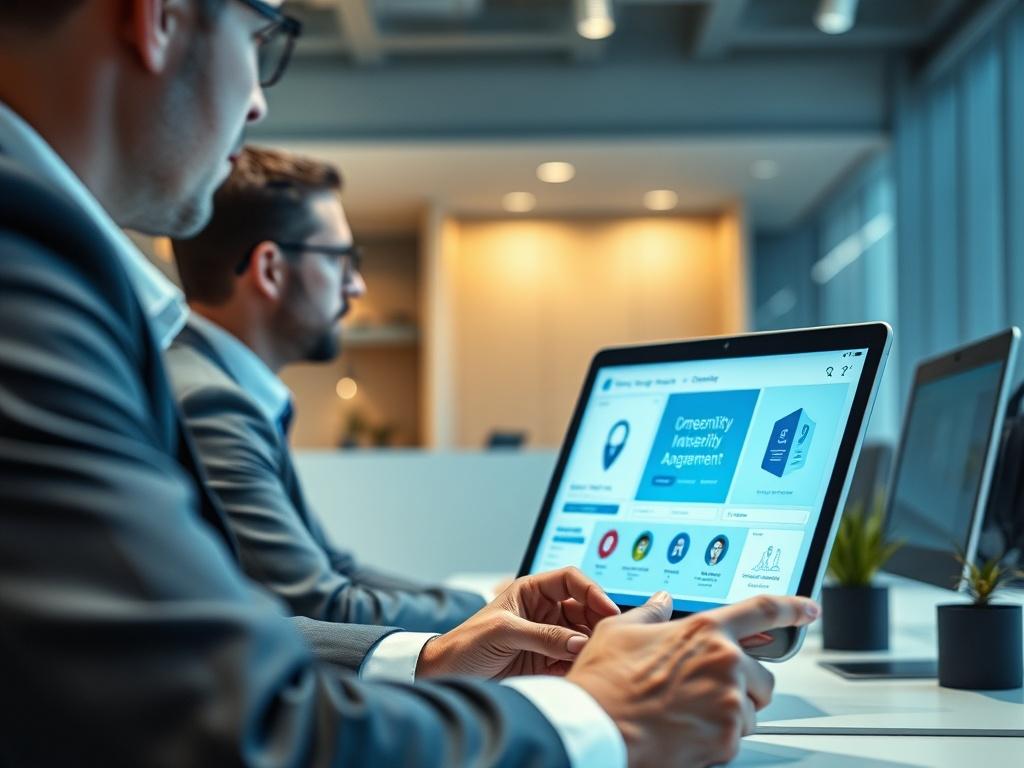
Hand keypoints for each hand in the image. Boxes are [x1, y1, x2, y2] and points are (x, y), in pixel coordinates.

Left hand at [417, 567, 619, 679]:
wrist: (448, 675)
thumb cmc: (467, 643)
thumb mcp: (504, 632)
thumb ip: (543, 636)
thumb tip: (580, 642)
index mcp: (532, 591)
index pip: (570, 581)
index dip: (592, 591)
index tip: (607, 608)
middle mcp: (544, 611)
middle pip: (584, 609)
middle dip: (597, 621)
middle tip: (607, 637)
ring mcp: (549, 637)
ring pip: (583, 635)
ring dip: (591, 645)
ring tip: (596, 657)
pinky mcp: (548, 662)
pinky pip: (574, 661)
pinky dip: (582, 665)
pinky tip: (585, 671)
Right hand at [567, 592, 819, 767]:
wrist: (596, 726)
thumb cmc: (604, 680)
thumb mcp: (620, 630)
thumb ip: (651, 613)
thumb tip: (662, 602)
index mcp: (705, 630)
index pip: (762, 610)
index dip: (791, 607)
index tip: (808, 609)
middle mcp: (725, 663)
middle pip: (762, 676)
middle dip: (740, 686)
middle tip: (702, 692)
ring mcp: (729, 703)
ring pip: (750, 712)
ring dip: (729, 714)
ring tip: (687, 713)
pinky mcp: (726, 740)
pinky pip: (735, 739)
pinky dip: (716, 739)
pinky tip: (684, 732)